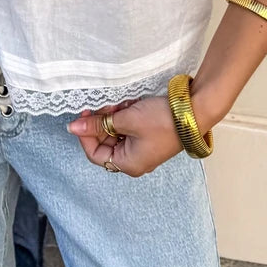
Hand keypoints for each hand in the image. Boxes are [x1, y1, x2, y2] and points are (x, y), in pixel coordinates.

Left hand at [66, 88, 216, 176]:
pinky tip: (126, 104)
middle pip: (105, 143)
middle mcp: (134, 160)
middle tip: (98, 105)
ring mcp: (143, 148)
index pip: (95, 154)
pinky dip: (123, 116)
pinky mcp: (149, 136)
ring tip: (116, 103)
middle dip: (100, 123)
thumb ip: (98, 124)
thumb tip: (73, 127)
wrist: (194, 111)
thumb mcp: (126, 120)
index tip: (82, 116)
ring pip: (116, 133)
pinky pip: (128, 128)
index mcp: (128, 164)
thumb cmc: (162, 120)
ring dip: (112, 117)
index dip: (85, 135)